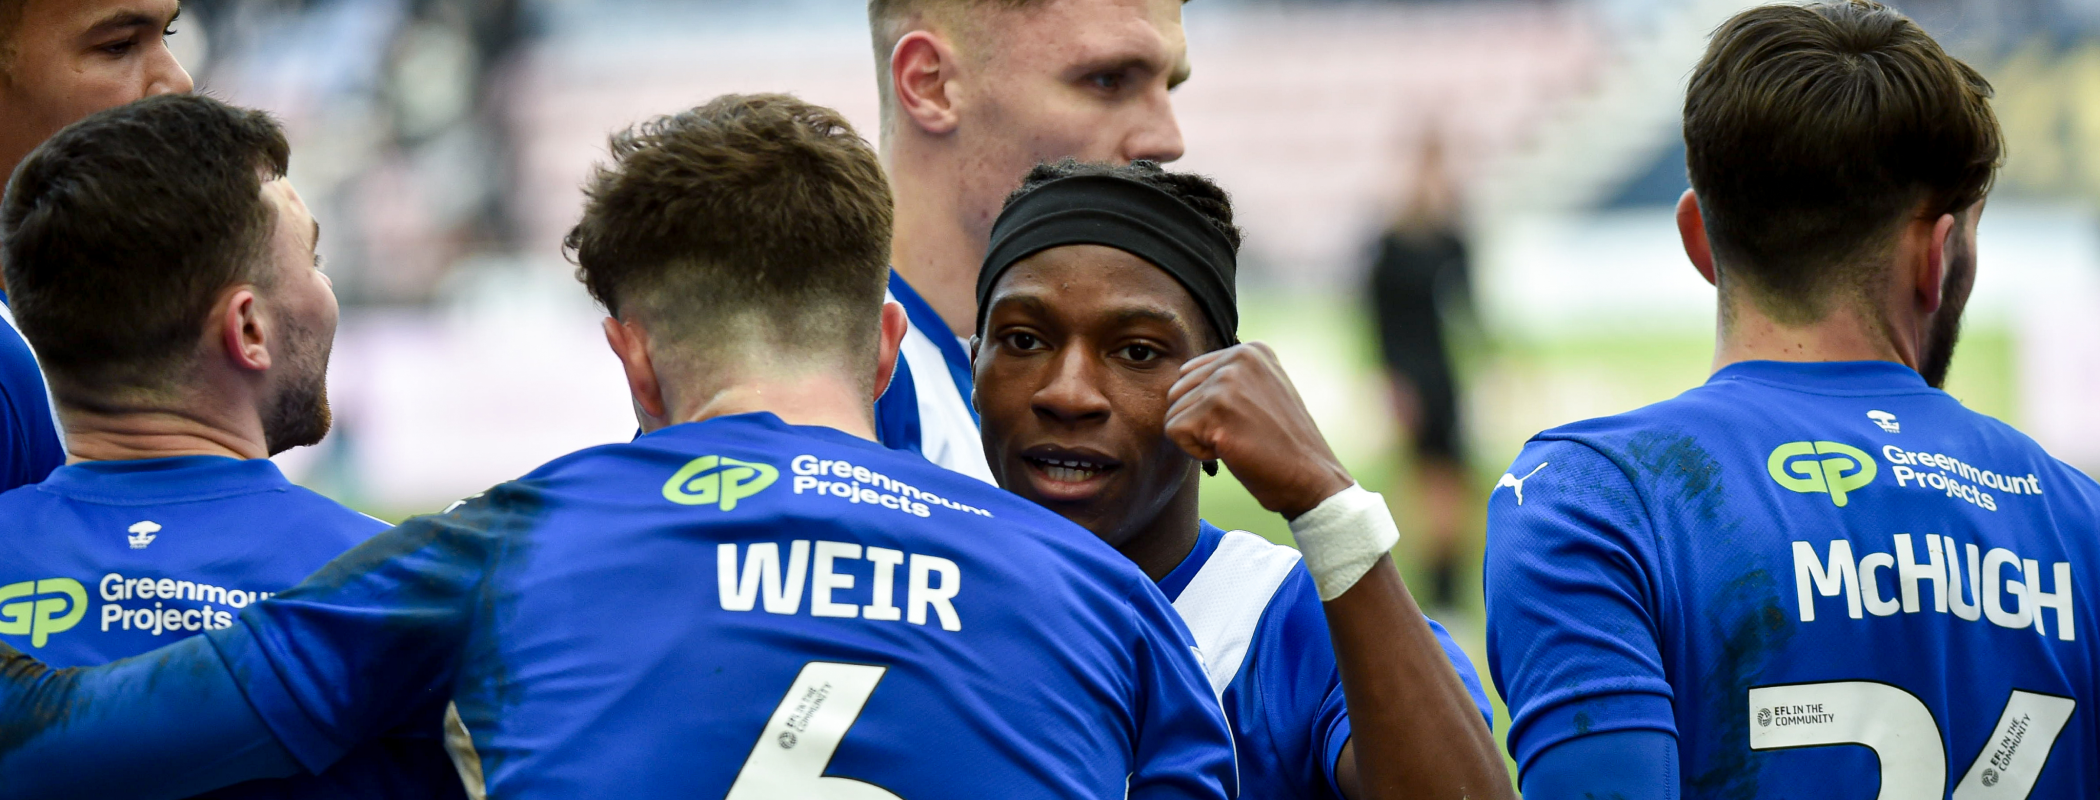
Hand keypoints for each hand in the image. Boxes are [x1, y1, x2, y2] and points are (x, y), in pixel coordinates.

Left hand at [1163, 343, 1353, 518]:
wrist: (1312, 478)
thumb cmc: (1284, 445)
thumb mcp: (1263, 392)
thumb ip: (1229, 378)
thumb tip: (1180, 380)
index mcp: (1250, 350)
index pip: (1190, 374)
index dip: (1207, 408)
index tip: (1245, 420)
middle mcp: (1238, 358)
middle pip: (1177, 391)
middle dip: (1199, 421)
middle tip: (1241, 434)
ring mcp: (1227, 382)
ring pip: (1173, 413)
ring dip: (1199, 438)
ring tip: (1239, 442)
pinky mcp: (1215, 411)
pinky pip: (1173, 432)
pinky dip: (1196, 452)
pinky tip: (1231, 452)